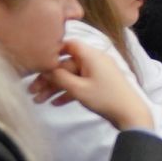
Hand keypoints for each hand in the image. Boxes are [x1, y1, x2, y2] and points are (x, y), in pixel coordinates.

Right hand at [37, 27, 153, 130]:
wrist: (130, 115)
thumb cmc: (105, 98)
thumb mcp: (78, 88)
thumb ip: (59, 77)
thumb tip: (45, 68)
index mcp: (91, 56)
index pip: (68, 45)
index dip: (52, 52)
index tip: (36, 62)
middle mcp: (94, 61)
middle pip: (66, 65)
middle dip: (48, 78)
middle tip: (31, 91)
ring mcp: (98, 73)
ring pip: (71, 77)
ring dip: (55, 88)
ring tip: (38, 101)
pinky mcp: (100, 85)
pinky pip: (80, 85)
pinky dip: (68, 93)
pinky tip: (55, 104)